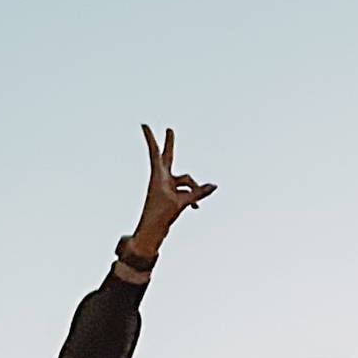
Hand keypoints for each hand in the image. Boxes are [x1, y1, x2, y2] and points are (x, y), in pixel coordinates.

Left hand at [123, 125, 215, 265]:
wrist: (151, 233)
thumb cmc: (160, 216)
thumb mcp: (182, 203)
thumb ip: (198, 193)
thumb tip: (214, 186)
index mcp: (158, 176)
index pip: (155, 152)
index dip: (151, 138)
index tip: (144, 124)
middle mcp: (161, 179)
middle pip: (168, 157)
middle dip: (170, 144)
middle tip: (169, 129)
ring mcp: (166, 187)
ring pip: (185, 181)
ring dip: (193, 190)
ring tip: (194, 205)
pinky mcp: (170, 196)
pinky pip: (186, 192)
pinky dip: (192, 197)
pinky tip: (196, 208)